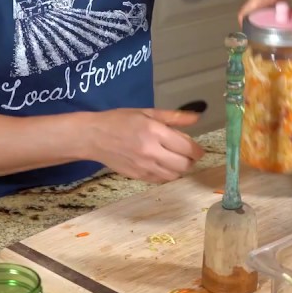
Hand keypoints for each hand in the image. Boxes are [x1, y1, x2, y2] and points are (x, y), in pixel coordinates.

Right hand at [84, 108, 204, 182]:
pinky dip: (167, 174)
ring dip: (180, 169)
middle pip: (184, 165)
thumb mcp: (146, 112)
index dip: (197, 150)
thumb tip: (197, 118)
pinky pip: (161, 180)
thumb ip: (174, 117)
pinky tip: (162, 164)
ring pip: (174, 176)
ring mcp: (144, 167)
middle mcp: (151, 151)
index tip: (197, 149)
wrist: (94, 136)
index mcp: (154, 132)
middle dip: (190, 160)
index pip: (187, 147)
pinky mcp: (138, 176)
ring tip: (175, 159)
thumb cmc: (120, 120)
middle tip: (187, 154)